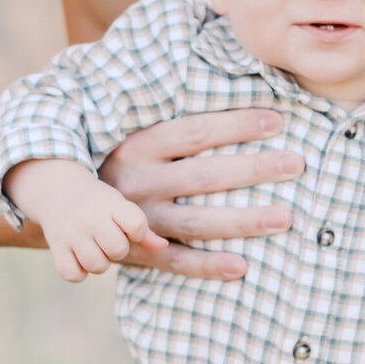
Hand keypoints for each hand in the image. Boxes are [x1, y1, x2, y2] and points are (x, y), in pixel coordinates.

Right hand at [5, 157, 167, 283]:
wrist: (57, 190)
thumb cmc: (98, 204)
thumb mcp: (121, 207)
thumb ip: (143, 230)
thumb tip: (163, 247)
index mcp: (111, 204)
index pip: (137, 226)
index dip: (136, 232)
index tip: (127, 227)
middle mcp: (90, 217)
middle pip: (118, 250)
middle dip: (117, 250)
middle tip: (108, 239)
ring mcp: (71, 233)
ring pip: (96, 265)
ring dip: (99, 262)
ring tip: (95, 249)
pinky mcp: (56, 246)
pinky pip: (72, 274)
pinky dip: (78, 272)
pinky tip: (79, 259)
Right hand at [97, 108, 305, 279]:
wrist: (68, 206)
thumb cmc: (121, 162)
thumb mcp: (135, 136)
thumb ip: (176, 126)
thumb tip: (235, 96)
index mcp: (137, 146)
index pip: (194, 132)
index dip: (236, 125)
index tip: (277, 121)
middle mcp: (137, 183)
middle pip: (203, 176)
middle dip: (253, 169)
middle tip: (296, 164)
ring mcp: (138, 221)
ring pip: (196, 222)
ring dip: (243, 221)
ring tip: (285, 218)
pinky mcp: (137, 253)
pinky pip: (175, 262)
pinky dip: (207, 266)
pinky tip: (241, 267)